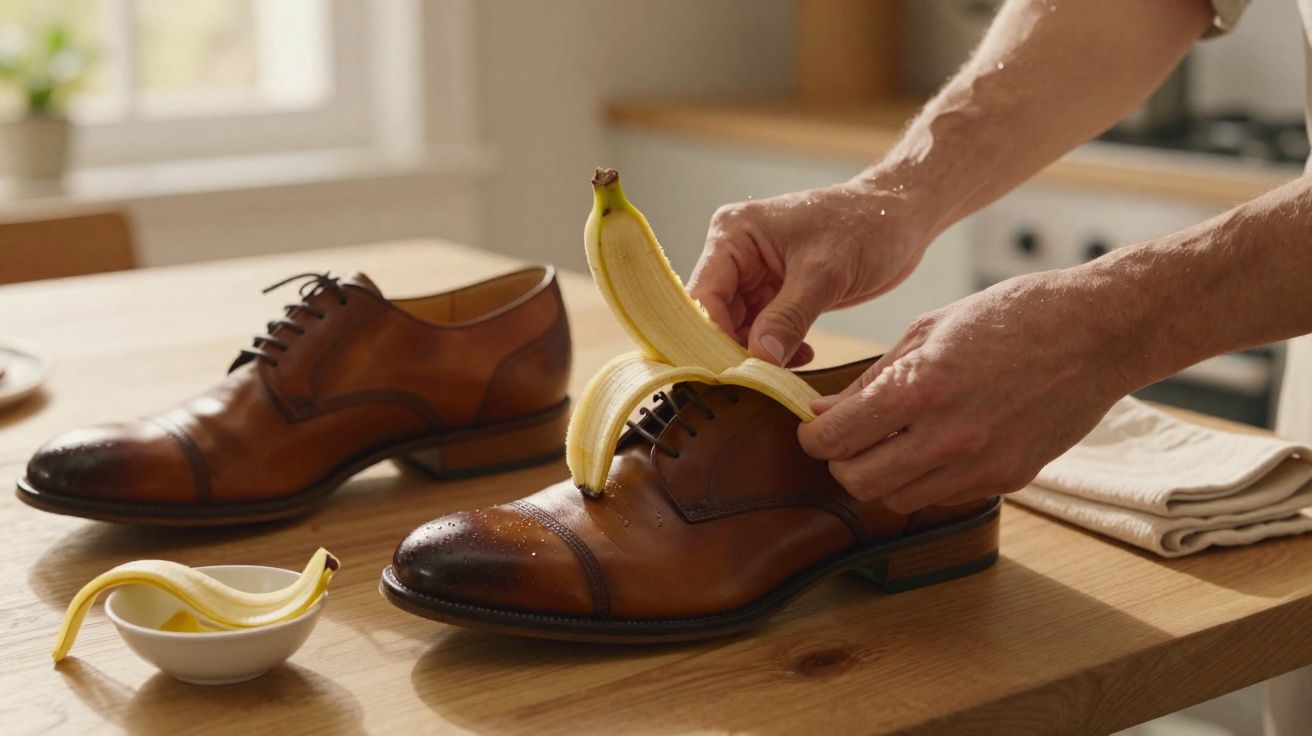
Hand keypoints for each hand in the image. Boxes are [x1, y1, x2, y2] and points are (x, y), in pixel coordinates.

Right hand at [687, 178, 937, 366]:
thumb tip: (758, 358)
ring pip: (739, 327)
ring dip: (760, 353)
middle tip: (764, 379)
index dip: (714, 336)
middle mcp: (736, 253)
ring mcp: (755, 274)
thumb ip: (788, 317)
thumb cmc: (866, 225)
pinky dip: (777, 349)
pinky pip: (763, 330)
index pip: (704, 295)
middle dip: (737, 349)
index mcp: (733, 234)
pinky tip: (804, 356)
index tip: (736, 372)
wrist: (901, 217)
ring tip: (790, 368)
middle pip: (716, 315)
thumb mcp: (825, 273)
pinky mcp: (777, 291)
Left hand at [797, 270, 1138, 511]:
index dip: (812, 438)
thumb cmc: (1012, 316)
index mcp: (920, 388)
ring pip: (898, 499)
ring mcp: (981, 464)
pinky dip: (927, 478)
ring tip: (891, 441)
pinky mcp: (1009, 479)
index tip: (814, 429)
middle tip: (846, 440)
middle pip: (859, 483)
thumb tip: (826, 412)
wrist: (1098, 333)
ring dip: (883, 476)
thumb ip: (873, 378)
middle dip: (841, 464)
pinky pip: (943, 495)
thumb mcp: (928, 330)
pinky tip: (937, 444)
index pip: (834, 441)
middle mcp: (947, 436)